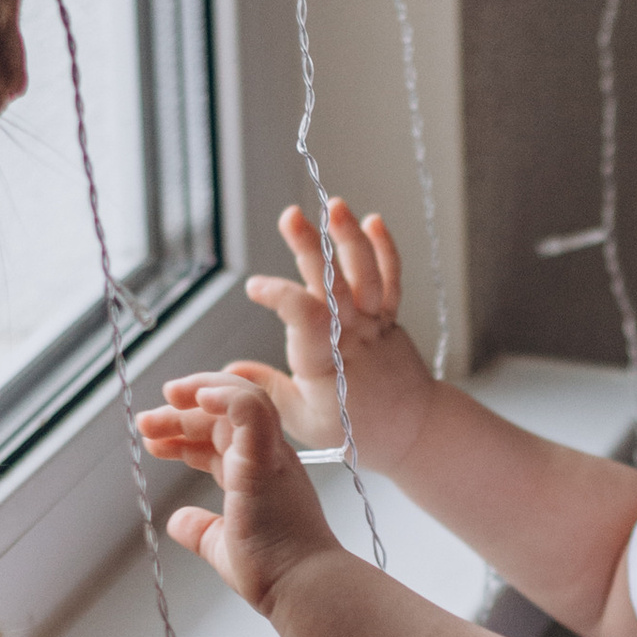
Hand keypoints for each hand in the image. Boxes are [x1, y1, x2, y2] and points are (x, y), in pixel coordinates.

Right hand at [138, 199, 434, 474]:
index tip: (254, 286)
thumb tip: (226, 372)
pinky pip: (391, 281)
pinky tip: (373, 220)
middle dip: (310, 250)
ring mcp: (375, 325)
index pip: (303, 320)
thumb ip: (265, 387)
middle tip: (291, 216)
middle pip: (332, 287)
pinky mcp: (390, 319)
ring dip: (350, 239)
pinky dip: (385, 251)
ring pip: (365, 277)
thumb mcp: (299, 418)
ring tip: (336, 206)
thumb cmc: (350, 428)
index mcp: (325, 363)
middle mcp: (352, 338)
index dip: (279, 297)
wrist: (410, 431)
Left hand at [160, 371, 344, 620]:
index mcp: (257, 475)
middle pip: (221, 416)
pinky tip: (198, 397)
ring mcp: (269, 454)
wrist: (301, 586)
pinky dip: (225, 394)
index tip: (154, 443)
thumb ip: (201, 530)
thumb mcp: (223, 546)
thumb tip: (177, 521)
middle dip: (179, 414)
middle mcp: (266, 458)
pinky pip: (251, 407)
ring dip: (199, 391)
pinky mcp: (267, 456)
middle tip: (146, 422)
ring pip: (240, 397)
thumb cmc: (273, 572)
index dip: (184, 436)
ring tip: (166, 397)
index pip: (219, 439)